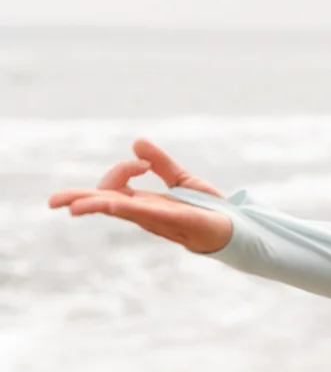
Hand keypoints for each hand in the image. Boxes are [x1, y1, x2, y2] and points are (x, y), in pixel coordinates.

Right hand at [48, 138, 233, 253]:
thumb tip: (137, 143)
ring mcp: (160, 219)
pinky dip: (130, 208)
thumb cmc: (209, 209)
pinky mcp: (178, 220)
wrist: (237, 228)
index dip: (121, 170)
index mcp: (145, 203)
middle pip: (106, 204)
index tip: (144, 162)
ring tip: (73, 206)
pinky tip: (113, 205)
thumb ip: (162, 163)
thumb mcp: (183, 180)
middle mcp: (146, 213)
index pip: (115, 189)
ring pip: (122, 210)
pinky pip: (149, 214)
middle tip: (52, 201)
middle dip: (79, 200)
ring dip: (97, 205)